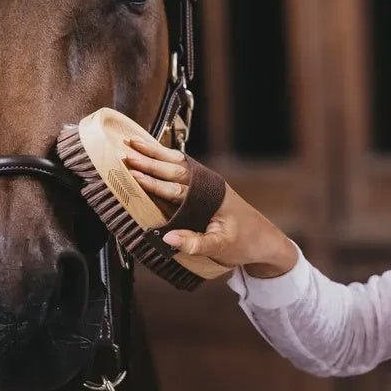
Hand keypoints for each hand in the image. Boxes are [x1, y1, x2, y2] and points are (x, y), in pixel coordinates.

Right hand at [124, 139, 298, 277]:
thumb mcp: (220, 247)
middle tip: (125, 152)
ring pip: (176, 164)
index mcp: (210, 198)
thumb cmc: (245, 243)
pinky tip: (153, 153)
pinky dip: (165, 159)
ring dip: (154, 154)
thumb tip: (166, 237)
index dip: (151, 182)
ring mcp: (207, 184)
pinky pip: (182, 169)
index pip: (175, 188)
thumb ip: (194, 243)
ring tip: (133, 142)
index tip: (131, 173)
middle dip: (148, 161)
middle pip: (172, 170)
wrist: (265, 240)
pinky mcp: (205, 188)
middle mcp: (208, 185)